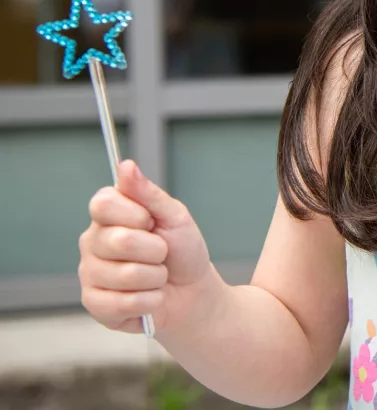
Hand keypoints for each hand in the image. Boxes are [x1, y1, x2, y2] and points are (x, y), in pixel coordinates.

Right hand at [79, 160, 215, 334]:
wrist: (193, 291)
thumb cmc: (183, 250)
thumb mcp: (175, 216)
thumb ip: (148, 193)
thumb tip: (126, 165)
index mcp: (107, 216)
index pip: (103, 204)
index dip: (136, 214)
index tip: (152, 222)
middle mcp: (91, 243)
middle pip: (120, 241)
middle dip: (156, 250)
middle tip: (161, 254)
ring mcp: (90, 274)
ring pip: (126, 275)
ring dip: (156, 278)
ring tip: (157, 277)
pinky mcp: (95, 305)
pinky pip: (123, 303)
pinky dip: (149, 301)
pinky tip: (149, 297)